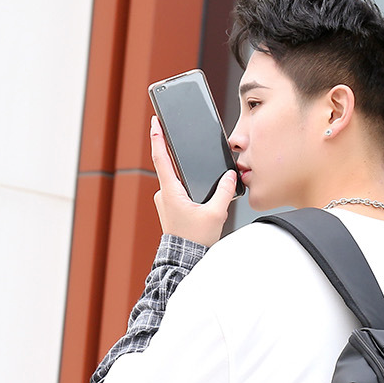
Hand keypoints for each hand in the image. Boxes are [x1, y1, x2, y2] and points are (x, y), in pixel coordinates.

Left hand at [150, 116, 237, 247]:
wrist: (185, 260)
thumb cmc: (196, 240)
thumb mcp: (215, 213)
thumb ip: (224, 191)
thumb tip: (228, 175)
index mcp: (171, 192)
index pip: (161, 158)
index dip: (157, 137)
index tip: (155, 122)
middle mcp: (164, 194)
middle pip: (169, 166)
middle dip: (178, 156)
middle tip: (181, 140)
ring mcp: (165, 202)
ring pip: (176, 181)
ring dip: (187, 176)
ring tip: (200, 178)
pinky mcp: (170, 209)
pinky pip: (178, 191)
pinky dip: (188, 188)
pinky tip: (200, 195)